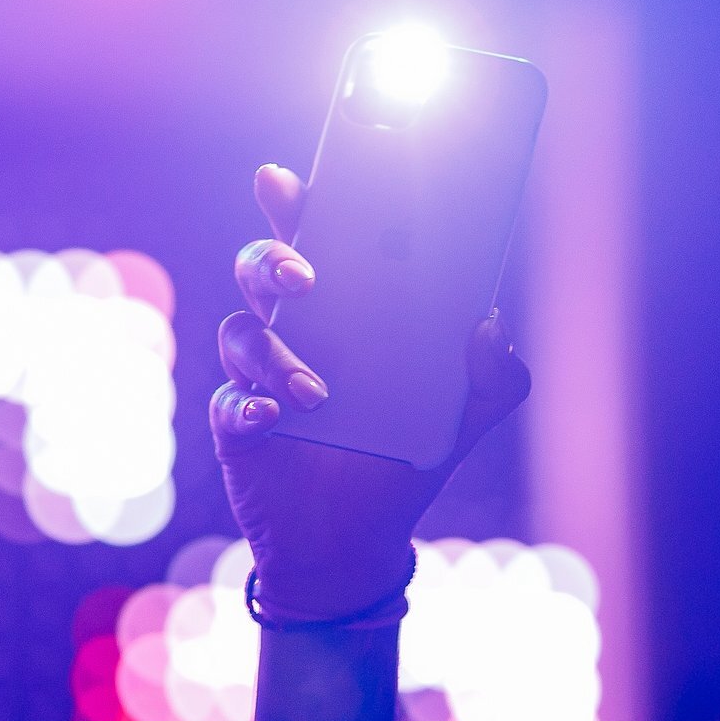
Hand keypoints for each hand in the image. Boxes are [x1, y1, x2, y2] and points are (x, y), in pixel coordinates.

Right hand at [209, 164, 531, 621]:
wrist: (355, 541)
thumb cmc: (404, 455)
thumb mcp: (463, 418)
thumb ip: (493, 377)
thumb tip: (490, 325)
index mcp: (345, 307)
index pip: (316, 235)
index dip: (295, 200)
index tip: (288, 179)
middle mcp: (294, 327)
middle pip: (260, 268)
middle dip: (272, 259)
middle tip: (305, 277)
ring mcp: (257, 373)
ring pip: (241, 332)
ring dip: (273, 354)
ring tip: (317, 393)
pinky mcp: (236, 423)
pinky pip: (226, 401)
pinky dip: (245, 405)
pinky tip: (270, 416)